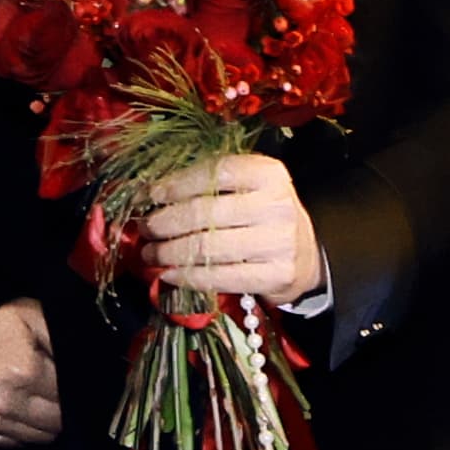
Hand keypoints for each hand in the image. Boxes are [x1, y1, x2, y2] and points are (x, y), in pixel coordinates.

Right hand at [0, 298, 63, 446]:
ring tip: (34, 398)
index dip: (77, 392)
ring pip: (36, 438)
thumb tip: (96, 369)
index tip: (77, 386)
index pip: (70, 400)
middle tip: (55, 392)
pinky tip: (16, 408)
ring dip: (42, 422)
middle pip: (56, 425)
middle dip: (63, 410)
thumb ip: (66, 343)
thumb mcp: (35, 317)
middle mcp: (4, 400)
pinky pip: (11, 442)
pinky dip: (20, 430)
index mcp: (25, 371)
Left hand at [130, 148, 322, 307]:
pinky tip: (169, 274)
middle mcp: (276, 205)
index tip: (150, 195)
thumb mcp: (247, 188)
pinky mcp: (276, 275)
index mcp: (268, 173)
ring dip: (169, 252)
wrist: (304, 254)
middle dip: (165, 222)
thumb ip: (209, 184)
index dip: (177, 184)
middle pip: (206, 212)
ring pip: (208, 247)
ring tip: (151, 253)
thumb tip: (153, 192)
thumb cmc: (263, 215)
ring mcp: (278, 242)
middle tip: (145, 228)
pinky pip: (220, 277)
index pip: (216, 172)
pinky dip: (187, 277)